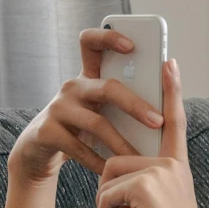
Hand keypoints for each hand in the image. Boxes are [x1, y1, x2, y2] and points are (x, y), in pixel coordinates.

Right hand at [8, 28, 165, 184]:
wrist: (40, 151)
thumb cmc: (82, 127)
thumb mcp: (101, 109)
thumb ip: (125, 99)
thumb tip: (168, 99)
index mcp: (89, 76)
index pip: (92, 42)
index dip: (109, 37)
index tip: (132, 45)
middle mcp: (72, 86)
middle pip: (107, 87)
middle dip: (135, 104)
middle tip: (158, 122)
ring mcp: (58, 108)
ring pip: (96, 122)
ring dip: (121, 143)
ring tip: (140, 158)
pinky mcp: (47, 131)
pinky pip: (78, 147)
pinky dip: (98, 161)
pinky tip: (111, 170)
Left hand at [96, 59, 208, 207]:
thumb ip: (135, 191)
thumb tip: (111, 190)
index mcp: (176, 165)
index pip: (173, 122)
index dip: (171, 91)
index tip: (170, 61)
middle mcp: (171, 163)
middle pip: (115, 161)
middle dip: (106, 198)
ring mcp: (159, 171)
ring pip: (107, 179)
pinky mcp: (144, 185)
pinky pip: (105, 195)